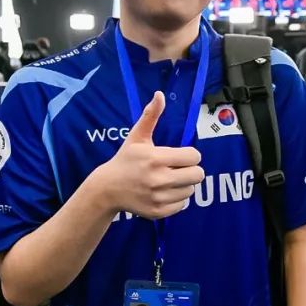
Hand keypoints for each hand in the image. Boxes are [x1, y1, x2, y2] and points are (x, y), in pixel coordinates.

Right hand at [89, 91, 203, 219]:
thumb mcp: (137, 137)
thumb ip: (151, 116)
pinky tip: (163, 192)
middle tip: (177, 168)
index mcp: (156, 158)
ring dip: (183, 185)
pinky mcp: (158, 212)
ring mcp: (158, 197)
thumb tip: (159, 94)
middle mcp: (158, 179)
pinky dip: (176, 199)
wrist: (107, 189)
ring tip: (168, 180)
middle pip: (198, 175)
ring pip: (191, 190)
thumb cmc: (126, 159)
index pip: (194, 157)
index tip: (179, 156)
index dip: (189, 155)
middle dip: (190, 170)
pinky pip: (182, 205)